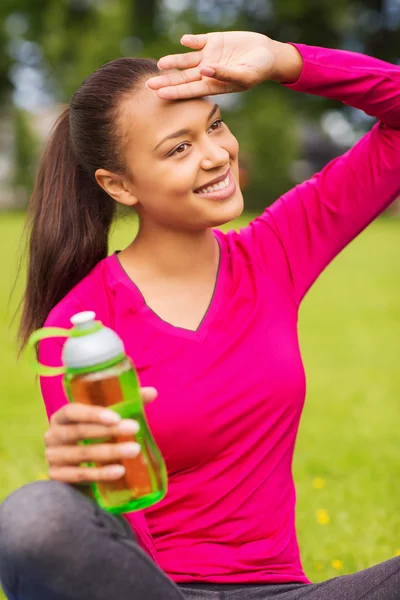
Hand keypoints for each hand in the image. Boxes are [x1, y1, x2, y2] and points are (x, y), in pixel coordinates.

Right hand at [44, 387, 156, 483]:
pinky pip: (80, 475)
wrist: (80, 470)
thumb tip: (152, 392)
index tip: (116, 417)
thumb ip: (127, 404)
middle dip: (109, 431)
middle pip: (79, 432)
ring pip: (82, 454)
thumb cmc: (95, 436)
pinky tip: (120, 471)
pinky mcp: (57, 477)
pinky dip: (101, 473)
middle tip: (134, 428)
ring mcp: (53, 457)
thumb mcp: (107, 419)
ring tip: (134, 450)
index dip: (93, 414)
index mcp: (62, 416)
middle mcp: (52, 435)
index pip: (73, 411)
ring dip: (109, 452)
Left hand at [146, 31, 302, 99]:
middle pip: (182, 78)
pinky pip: (197, 41)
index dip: (175, 92)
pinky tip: (185, 41)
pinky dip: (191, 41)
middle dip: (166, 81)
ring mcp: (208, 56)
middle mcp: (207, 72)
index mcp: (213, 85)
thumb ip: (224, 74)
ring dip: (174, 62)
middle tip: (149, 84)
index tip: (160, 95)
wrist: (267, 54)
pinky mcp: (212, 41)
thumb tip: (205, 70)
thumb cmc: (258, 70)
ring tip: (161, 64)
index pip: (190, 90)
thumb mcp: (244, 75)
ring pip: (186, 60)